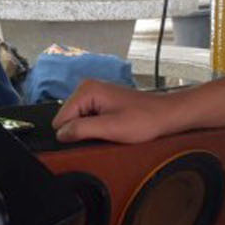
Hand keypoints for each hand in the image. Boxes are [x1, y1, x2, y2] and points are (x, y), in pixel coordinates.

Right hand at [52, 79, 180, 143]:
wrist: (165, 115)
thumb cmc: (144, 120)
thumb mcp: (111, 128)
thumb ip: (82, 129)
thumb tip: (61, 135)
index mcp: (86, 90)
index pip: (60, 120)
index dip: (74, 134)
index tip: (94, 136)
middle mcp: (87, 88)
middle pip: (67, 120)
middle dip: (82, 131)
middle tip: (105, 133)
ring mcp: (93, 94)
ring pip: (76, 121)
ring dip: (90, 130)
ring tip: (110, 130)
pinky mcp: (100, 101)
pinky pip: (86, 119)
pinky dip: (96, 127)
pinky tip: (111, 126)